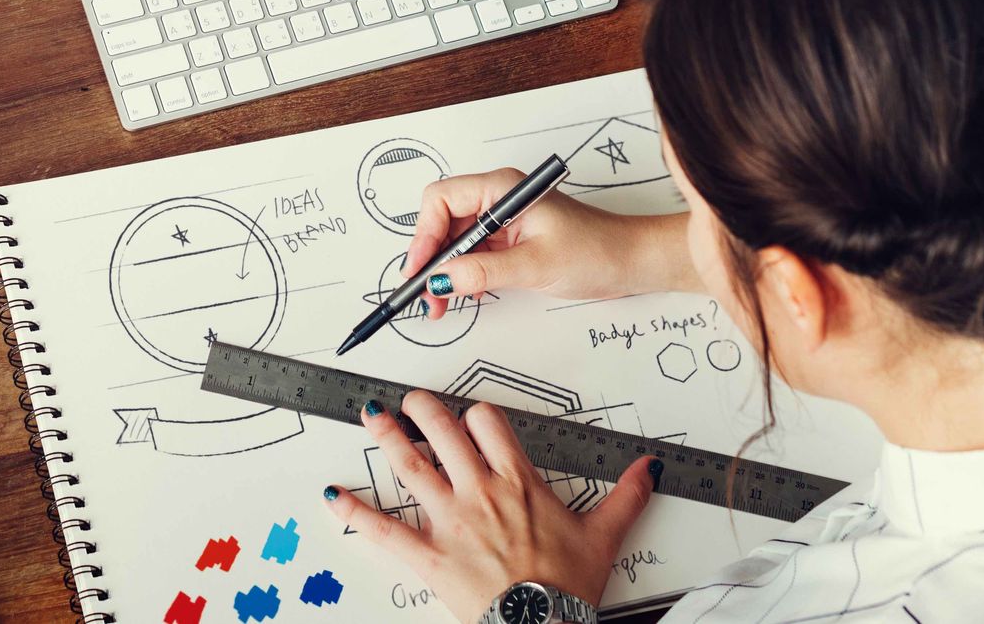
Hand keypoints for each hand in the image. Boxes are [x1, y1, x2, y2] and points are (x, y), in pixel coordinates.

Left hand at [323, 390, 658, 620]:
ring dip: (387, 436)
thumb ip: (626, 496)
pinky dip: (356, 512)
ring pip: (412, 465)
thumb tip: (649, 469)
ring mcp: (451, 520)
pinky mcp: (429, 555)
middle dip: (423, 408)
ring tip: (370, 414)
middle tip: (410, 399)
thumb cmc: (569, 586)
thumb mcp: (605, 535)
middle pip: (444, 431)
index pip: (489, 424)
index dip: (476, 414)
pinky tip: (333, 497)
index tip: (469, 415)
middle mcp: (480, 492)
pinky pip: (384, 530)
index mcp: (518, 482)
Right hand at [405, 170, 694, 317]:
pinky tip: (463, 293)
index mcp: (503, 187)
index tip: (420, 268)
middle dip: (430, 256)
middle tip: (425, 292)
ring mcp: (504, 218)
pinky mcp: (511, 238)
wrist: (631, 262)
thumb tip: (442, 278)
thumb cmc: (597, 250)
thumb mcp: (535, 264)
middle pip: (443, 219)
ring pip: (455, 239)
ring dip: (444, 269)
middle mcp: (500, 197)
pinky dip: (462, 273)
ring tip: (440, 301)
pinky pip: (473, 252)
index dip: (424, 233)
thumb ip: (485, 272)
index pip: (442, 199)